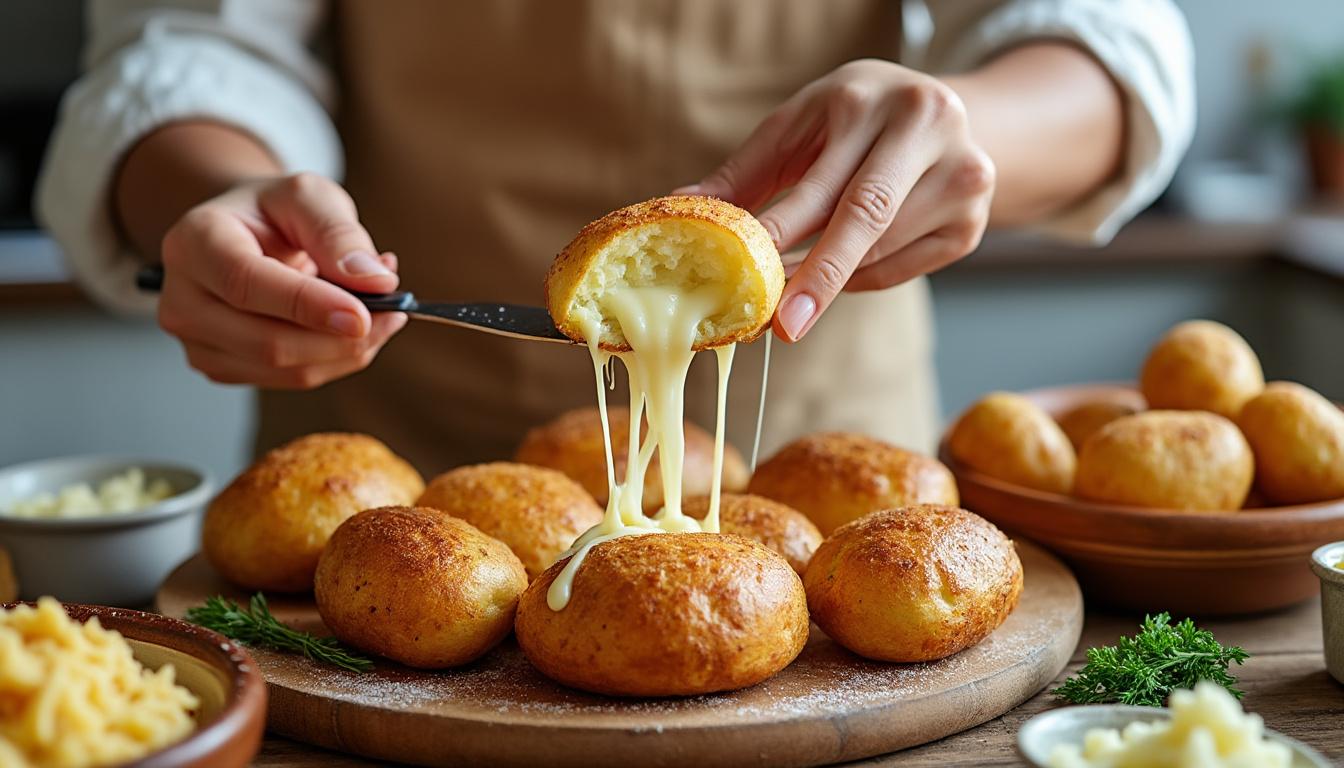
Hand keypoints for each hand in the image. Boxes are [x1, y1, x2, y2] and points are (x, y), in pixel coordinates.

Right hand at [156, 173, 405, 387]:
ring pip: (287, 370)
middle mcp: (183, 297)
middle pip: (266, 341)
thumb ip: (339, 234)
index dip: (307, 305)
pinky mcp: (222, 367)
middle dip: (342, 337)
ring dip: (348, 349)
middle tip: (395, 310)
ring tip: (381, 309)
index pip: (246, 284)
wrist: (247, 234)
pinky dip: (337, 358)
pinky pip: (293, 379)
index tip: (363, 315)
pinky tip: (354, 326)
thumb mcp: (309, 197)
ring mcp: (197, 340)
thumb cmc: (275, 212)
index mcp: (195, 242)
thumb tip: (376, 281)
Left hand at [678, 59, 994, 340]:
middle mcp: (929, 129)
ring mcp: (963, 178)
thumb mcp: (799, 126)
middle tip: (786, 325)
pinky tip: (841, 269)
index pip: (825, 182)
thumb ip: (745, 171)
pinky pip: (903, 269)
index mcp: (873, 100)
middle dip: (822, 276)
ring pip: (883, 251)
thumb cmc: (853, 118)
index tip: (755, 278)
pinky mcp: (972, 223)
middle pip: (870, 218)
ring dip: (831, 278)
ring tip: (791, 291)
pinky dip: (862, 278)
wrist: (942, 110)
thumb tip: (681, 207)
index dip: (787, 233)